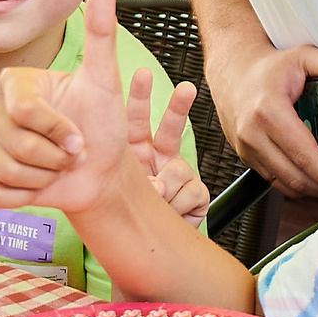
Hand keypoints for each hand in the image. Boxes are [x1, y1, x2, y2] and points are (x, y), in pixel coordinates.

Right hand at [0, 0, 140, 217]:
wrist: (100, 173)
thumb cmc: (103, 126)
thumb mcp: (106, 81)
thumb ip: (102, 33)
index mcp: (16, 83)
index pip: (23, 112)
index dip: (57, 131)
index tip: (79, 136)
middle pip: (13, 143)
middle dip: (54, 157)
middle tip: (71, 153)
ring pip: (4, 170)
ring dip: (43, 178)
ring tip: (57, 168)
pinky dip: (23, 197)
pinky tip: (37, 186)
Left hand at [123, 67, 207, 225]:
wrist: (152, 243)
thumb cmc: (130, 213)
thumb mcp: (120, 191)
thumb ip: (133, 183)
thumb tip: (157, 188)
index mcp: (136, 151)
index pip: (137, 120)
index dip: (139, 97)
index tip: (142, 74)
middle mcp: (159, 157)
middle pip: (170, 127)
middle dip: (178, 106)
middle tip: (187, 89)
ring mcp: (179, 174)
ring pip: (179, 171)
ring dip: (167, 190)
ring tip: (158, 203)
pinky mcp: (197, 193)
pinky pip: (192, 193)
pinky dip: (181, 205)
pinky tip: (175, 211)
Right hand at [205, 38, 317, 199]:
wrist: (232, 71)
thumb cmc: (267, 68)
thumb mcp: (303, 56)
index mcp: (269, 111)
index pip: (304, 155)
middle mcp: (254, 134)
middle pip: (295, 177)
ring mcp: (247, 149)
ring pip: (285, 184)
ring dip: (312, 190)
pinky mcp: (246, 157)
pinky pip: (274, 181)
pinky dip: (296, 185)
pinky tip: (312, 178)